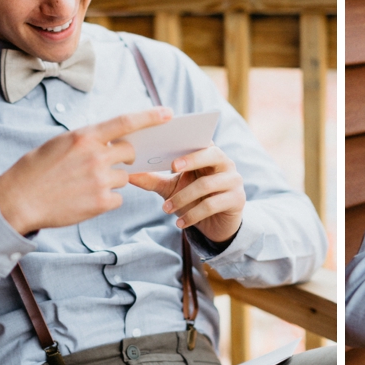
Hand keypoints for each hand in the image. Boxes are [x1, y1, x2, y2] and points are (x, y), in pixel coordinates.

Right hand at [0, 107, 172, 234]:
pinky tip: (85, 199)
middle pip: (129, 153)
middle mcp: (96, 156)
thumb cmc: (36, 170)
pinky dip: (107, 198)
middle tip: (113, 162)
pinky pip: (118, 197)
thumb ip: (87, 141)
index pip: (126, 122)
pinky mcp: (101, 202)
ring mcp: (101, 180)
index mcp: (84, 137)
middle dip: (127, 157)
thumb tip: (111, 141)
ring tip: (85, 185)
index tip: (169, 113)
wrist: (17, 200)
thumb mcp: (59, 144)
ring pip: (124, 177)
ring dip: (112, 180)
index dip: (150, 116)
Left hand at [129, 144, 245, 243]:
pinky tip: (179, 223)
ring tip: (165, 209)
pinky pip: (212, 205)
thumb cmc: (193, 199)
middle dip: (192, 160)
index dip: (189, 140)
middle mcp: (225, 163)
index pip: (202, 139)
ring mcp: (233, 181)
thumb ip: (152, 179)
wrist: (215, 225)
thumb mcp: (171, 188)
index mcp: (209, 153)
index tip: (171, 148)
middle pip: (212, 154)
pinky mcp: (237, 200)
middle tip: (172, 168)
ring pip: (207, 185)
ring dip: (183, 198)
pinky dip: (192, 215)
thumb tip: (127, 174)